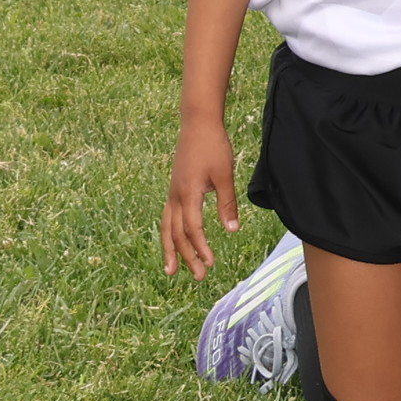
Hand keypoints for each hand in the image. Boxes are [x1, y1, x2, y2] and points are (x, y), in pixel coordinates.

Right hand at [162, 112, 239, 273]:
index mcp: (188, 194)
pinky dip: (170, 233)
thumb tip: (233, 230)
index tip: (211, 264)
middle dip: (186, 257)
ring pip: (167, 227)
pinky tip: (175, 242)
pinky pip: (169, 217)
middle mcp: (175, 196)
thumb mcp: (225, 175)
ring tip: (171, 271)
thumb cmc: (213, 147)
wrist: (198, 123)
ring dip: (170, 250)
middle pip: (177, 234)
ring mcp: (172, 192)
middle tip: (198, 277)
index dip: (201, 248)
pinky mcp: (175, 188)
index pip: (193, 229)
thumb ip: (227, 204)